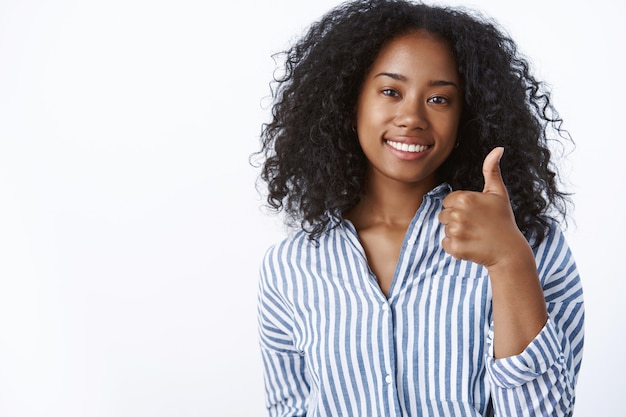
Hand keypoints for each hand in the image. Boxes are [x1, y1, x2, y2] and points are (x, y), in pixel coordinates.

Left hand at [438, 147, 528, 267]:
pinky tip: (471, 245)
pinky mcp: (455, 248)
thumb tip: (498, 148)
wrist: (509, 251)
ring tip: (474, 235)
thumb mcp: (498, 193)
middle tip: (476, 225)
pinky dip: (455, 246)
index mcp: (465, 198)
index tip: (476, 213)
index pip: (448, 201)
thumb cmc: (503, 220)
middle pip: (443, 215)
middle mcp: (458, 214)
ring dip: (456, 233)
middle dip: (456, 220)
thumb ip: (491, 170)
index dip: (460, 207)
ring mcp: (456, 232)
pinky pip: (445, 244)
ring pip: (445, 229)